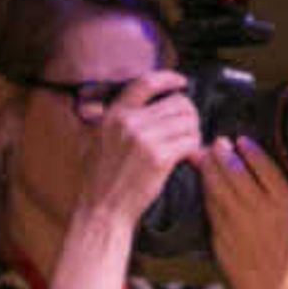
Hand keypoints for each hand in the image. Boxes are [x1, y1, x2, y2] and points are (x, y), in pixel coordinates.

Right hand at [75, 71, 202, 229]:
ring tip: (188, 144)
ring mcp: (145, 140)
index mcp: (115, 114)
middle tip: (188, 128)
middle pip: (176, 103)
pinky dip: (194, 149)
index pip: (147, 82)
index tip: (180, 82)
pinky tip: (190, 157)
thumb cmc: (98, 181)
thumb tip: (110, 107)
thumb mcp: (93, 141)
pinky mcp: (160, 158)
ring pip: (188, 122)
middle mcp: (130, 122)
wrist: (103, 210)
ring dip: (193, 132)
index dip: (169, 78)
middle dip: (189, 115)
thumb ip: (104, 120)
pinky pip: (190, 142)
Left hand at [198, 137, 287, 288]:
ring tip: (206, 155)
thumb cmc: (283, 238)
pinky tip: (204, 176)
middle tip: (217, 142)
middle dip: (221, 153)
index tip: (241, 140)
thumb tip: (274, 146)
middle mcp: (262, 210)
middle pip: (235, 171)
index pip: (265, 166)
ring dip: (208, 166)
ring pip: (217, 185)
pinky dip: (205, 186)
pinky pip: (209, 201)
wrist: (269, 280)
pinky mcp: (220, 231)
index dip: (250, 149)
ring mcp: (238, 221)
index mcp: (284, 201)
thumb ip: (287, 179)